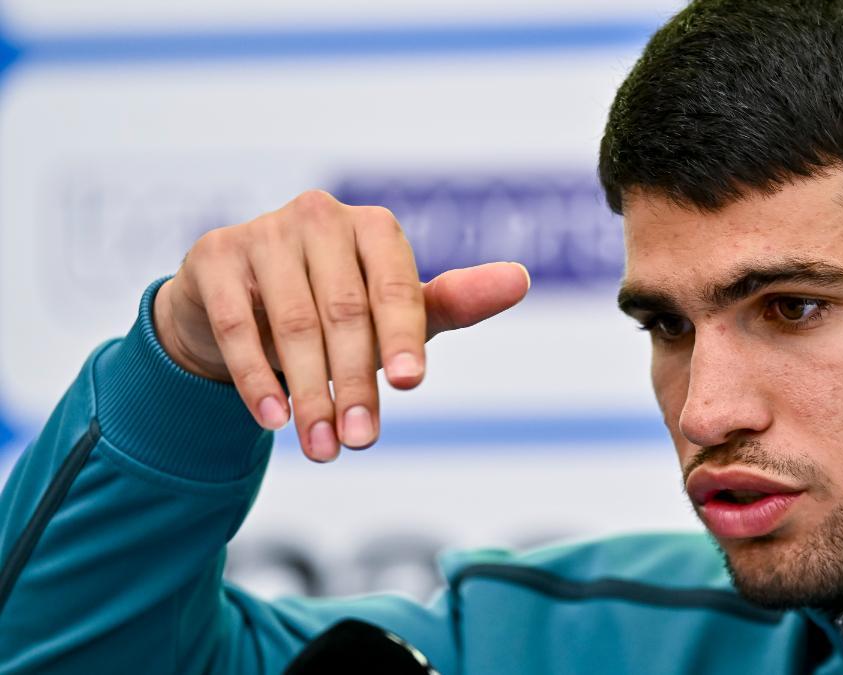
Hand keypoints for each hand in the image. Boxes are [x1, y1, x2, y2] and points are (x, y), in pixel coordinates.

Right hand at [153, 190, 529, 461]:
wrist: (236, 306)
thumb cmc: (333, 308)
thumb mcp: (395, 311)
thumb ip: (453, 302)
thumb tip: (520, 279)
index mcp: (373, 227)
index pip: (393, 286)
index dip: (403, 337)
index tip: (410, 385)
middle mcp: (319, 217)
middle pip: (343, 312)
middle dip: (354, 383)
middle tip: (361, 442)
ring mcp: (263, 232)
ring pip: (292, 323)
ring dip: (309, 393)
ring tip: (323, 447)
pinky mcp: (216, 256)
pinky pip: (237, 324)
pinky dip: (256, 376)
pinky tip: (272, 419)